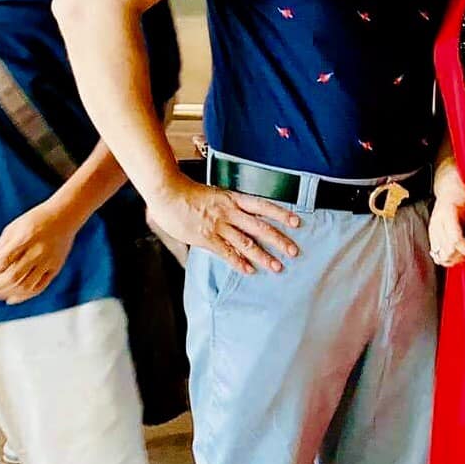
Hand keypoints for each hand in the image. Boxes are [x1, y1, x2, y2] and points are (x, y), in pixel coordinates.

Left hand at [0, 202, 81, 304]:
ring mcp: (47, 262)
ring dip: (5, 293)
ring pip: (25, 286)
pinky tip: (10, 298)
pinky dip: (23, 296)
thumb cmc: (36, 219)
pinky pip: (38, 288)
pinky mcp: (55, 269)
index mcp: (24, 239)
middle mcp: (37, 252)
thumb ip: (0, 249)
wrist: (65, 216)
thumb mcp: (12, 228)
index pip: (1, 262)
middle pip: (12, 277)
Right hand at [148, 179, 299, 273]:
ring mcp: (219, 225)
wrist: (167, 193)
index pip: (263, 206)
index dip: (281, 214)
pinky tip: (249, 271)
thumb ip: (227, 206)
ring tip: (277, 267)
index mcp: (233, 199)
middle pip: (260, 227)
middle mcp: (230, 212)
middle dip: (279, 240)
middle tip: (294, 251)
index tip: (296, 222)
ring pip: (246, 242)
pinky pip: (226, 252)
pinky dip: (239, 262)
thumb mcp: (214, 195)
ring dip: (263, 256)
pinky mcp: (206, 237)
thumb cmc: (187, 192)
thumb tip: (237, 215)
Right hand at [428, 165, 464, 267]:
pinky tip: (456, 255)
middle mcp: (437, 224)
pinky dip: (447, 258)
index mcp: (448, 214)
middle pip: (447, 251)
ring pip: (440, 256)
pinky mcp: (431, 236)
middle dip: (462, 257)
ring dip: (454, 260)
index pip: (455, 240)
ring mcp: (432, 231)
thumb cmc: (464, 199)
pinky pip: (436, 254)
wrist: (449, 191)